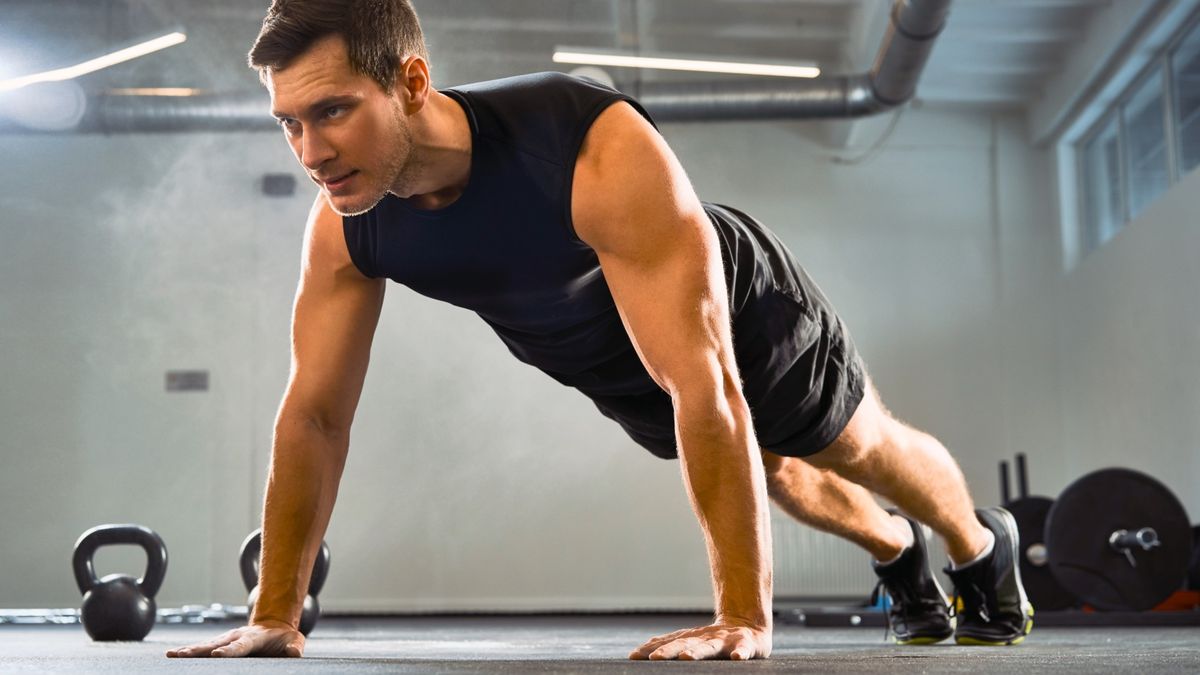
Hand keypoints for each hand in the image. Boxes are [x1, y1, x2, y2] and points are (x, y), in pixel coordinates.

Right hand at [166, 620, 304, 657]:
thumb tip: (293, 653)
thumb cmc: (285, 638)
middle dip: (199, 650)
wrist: (275, 626)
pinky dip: (189, 651)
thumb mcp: (295, 641)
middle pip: (215, 644)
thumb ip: (294, 647)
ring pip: (206, 645)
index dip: (229, 651)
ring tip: (172, 655)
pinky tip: (173, 655)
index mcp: (254, 637)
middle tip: (181, 655)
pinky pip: (203, 647)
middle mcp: (236, 636)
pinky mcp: (221, 643)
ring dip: (189, 651)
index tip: (216, 655)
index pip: (240, 646)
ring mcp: (227, 638)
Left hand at [629, 622, 770, 660]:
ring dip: (698, 652)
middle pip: (684, 644)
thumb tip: (635, 653)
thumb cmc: (715, 638)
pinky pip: (744, 649)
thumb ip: (667, 644)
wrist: (749, 624)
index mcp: (691, 638)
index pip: (667, 643)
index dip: (650, 649)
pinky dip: (741, 652)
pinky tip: (737, 657)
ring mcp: (725, 640)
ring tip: (687, 657)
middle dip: (669, 651)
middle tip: (654, 658)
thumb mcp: (690, 640)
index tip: (633, 657)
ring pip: (710, 647)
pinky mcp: (745, 644)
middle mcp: (705, 638)